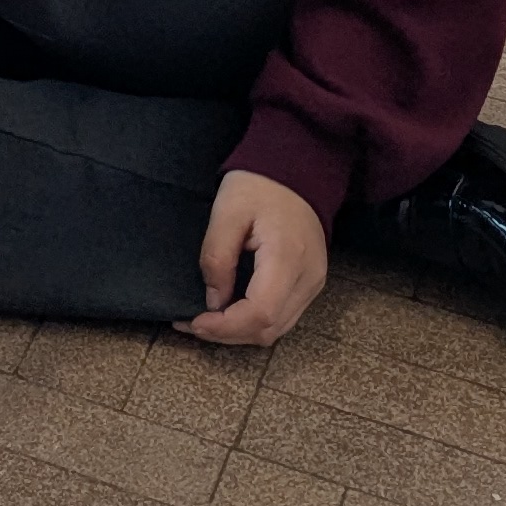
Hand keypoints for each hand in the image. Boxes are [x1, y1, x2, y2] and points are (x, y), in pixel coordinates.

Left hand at [179, 170, 329, 347]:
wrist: (296, 171)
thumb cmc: (259, 185)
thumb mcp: (226, 212)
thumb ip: (216, 258)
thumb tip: (213, 301)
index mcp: (287, 257)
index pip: (260, 313)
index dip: (225, 327)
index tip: (193, 321)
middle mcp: (308, 278)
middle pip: (269, 329)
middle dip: (228, 334)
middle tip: (192, 324)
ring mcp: (313, 283)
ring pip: (277, 329)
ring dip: (240, 332)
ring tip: (207, 321)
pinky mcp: (311, 283)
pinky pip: (283, 317)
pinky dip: (254, 322)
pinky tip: (230, 313)